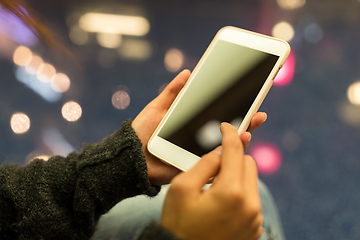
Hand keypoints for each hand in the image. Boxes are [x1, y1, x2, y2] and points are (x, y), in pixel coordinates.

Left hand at [132, 70, 266, 185]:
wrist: (129, 156)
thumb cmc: (142, 131)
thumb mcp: (157, 107)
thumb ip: (172, 91)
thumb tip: (187, 72)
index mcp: (192, 123)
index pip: (218, 114)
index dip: (233, 107)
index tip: (249, 96)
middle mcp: (199, 138)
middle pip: (227, 130)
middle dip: (246, 120)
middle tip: (259, 111)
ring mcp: (199, 153)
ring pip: (227, 146)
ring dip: (243, 135)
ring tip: (252, 124)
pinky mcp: (196, 167)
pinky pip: (217, 162)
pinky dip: (230, 153)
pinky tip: (239, 142)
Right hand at [161, 123, 262, 239]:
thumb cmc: (178, 224)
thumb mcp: (181, 188)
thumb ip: (204, 163)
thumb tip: (221, 151)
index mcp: (231, 192)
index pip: (235, 151)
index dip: (230, 134)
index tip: (226, 126)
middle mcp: (250, 205)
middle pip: (249, 163)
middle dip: (233, 157)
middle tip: (214, 163)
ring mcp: (254, 219)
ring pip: (251, 180)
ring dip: (236, 174)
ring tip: (215, 185)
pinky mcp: (254, 228)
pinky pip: (251, 198)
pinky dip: (239, 192)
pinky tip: (221, 200)